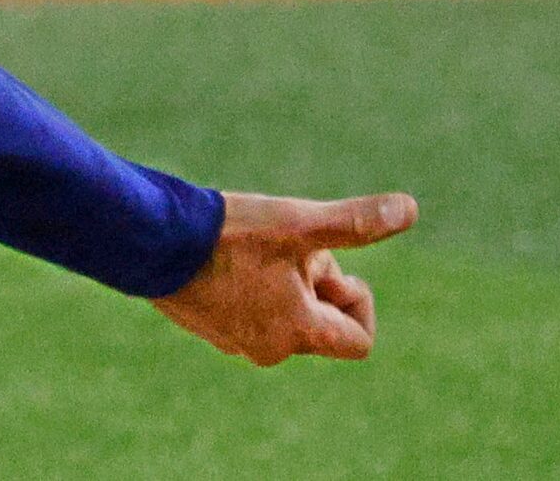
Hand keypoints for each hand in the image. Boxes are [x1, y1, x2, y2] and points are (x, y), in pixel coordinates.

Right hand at [153, 190, 417, 364]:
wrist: (149, 242)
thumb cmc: (227, 235)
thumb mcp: (298, 223)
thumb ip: (354, 223)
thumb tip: (410, 209)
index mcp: (297, 333)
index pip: (359, 340)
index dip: (357, 297)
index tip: (328, 260)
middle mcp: (268, 348)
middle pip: (319, 318)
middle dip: (313, 276)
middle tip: (285, 241)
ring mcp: (234, 340)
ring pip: (283, 311)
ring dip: (282, 277)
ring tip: (253, 244)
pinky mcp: (207, 324)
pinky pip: (249, 309)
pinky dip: (251, 282)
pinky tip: (227, 250)